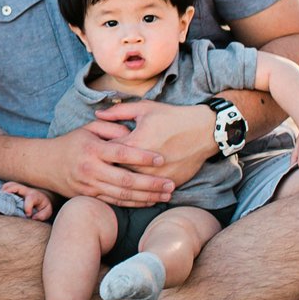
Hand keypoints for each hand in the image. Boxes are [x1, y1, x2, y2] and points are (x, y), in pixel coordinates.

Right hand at [0, 181, 53, 221]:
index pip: (30, 198)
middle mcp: (26, 190)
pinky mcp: (15, 190)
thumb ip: (43, 215)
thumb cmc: (43, 206)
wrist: (43, 198)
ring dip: (3, 190)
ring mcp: (20, 189)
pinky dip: (2, 191)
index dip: (28, 207)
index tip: (28, 215)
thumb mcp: (47, 211)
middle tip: (2, 200)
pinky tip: (0, 199)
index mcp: (35, 196)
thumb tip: (32, 217)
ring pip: (9, 185)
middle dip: (7, 191)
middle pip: (14, 185)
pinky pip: (6, 187)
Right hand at [45, 117, 175, 207]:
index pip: (121, 154)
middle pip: (125, 180)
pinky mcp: (90, 197)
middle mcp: (90, 170)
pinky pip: (115, 202)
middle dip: (150, 184)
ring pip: (122, 196)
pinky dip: (134, 203)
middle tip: (170, 184)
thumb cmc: (72, 143)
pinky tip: (150, 201)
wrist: (45, 165)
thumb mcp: (89, 128)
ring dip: (146, 197)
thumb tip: (134, 132)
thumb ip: (112, 127)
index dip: (142, 157)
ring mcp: (89, 186)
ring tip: (166, 195)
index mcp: (92, 149)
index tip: (161, 158)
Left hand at [92, 100, 218, 185]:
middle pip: (116, 172)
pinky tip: (134, 188)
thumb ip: (118, 113)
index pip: (107, 154)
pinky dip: (142, 189)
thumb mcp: (144, 109)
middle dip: (108, 171)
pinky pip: (150, 190)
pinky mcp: (169, 182)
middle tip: (100, 170)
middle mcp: (143, 164)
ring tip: (114, 181)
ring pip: (132, 185)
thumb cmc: (172, 117)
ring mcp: (157, 176)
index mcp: (133, 144)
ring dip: (123, 183)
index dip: (99, 153)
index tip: (95, 152)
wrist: (203, 130)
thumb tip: (97, 114)